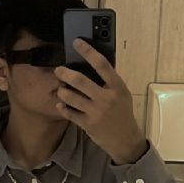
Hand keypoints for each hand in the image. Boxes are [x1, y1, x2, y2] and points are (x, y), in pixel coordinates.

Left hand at [54, 38, 147, 163]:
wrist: (125, 140)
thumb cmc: (123, 114)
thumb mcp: (122, 95)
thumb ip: (110, 82)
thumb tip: (93, 65)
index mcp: (117, 87)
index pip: (102, 64)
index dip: (88, 51)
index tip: (76, 42)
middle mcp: (106, 98)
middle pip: (80, 80)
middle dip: (65, 73)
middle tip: (58, 71)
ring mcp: (96, 112)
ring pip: (71, 97)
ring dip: (62, 92)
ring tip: (60, 90)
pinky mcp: (88, 124)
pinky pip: (69, 113)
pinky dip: (63, 108)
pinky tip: (60, 105)